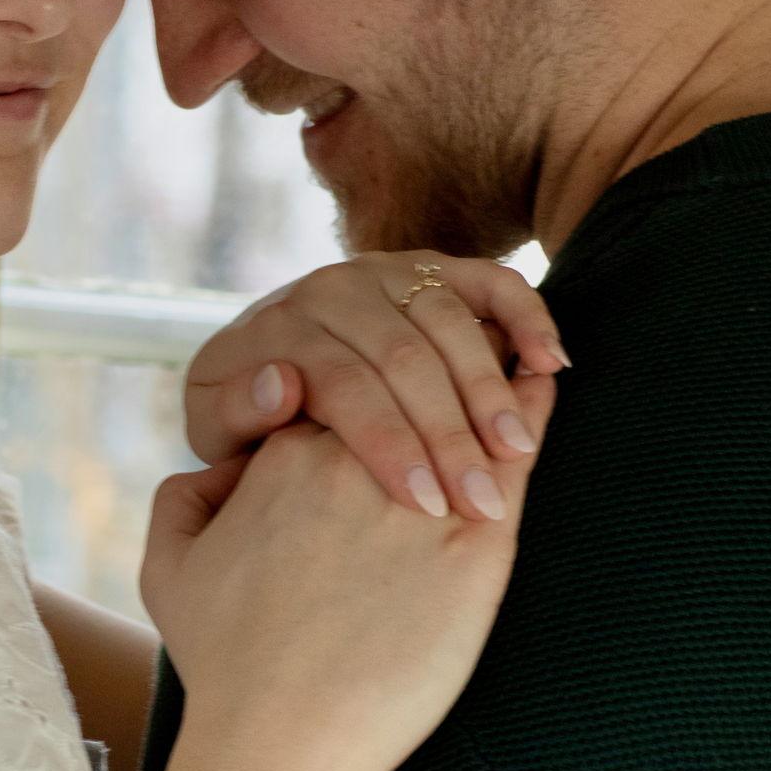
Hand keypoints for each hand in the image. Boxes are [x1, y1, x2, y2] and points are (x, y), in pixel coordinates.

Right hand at [140, 368, 555, 770]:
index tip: (379, 381)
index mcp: (286, 452)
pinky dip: (532, 417)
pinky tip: (545, 388)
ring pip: (466, 413)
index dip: (361, 385)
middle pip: (407, 387)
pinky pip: (515, 461)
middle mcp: (354, 460)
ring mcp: (421, 496)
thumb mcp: (169, 566)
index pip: (337, 387)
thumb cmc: (227, 662)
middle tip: (462, 349)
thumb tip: (211, 472)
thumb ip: (183, 498)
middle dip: (432, 366)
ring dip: (488, 381)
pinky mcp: (478, 547)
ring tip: (515, 355)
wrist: (284, 739)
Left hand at [183, 253, 571, 520]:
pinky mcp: (431, 268)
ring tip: (514, 453)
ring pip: (449, 323)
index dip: (385, 442)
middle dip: (447, 433)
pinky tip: (553, 364)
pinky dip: (526, 315)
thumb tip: (279, 385)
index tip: (424, 502)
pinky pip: (488, 281)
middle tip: (482, 500)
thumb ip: (233, 415)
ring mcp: (384, 272)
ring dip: (488, 389)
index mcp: (275, 328)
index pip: (341, 381)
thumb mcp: (216, 432)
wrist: (261, 363)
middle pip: (402, 357)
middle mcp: (330, 288)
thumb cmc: (244, 421)